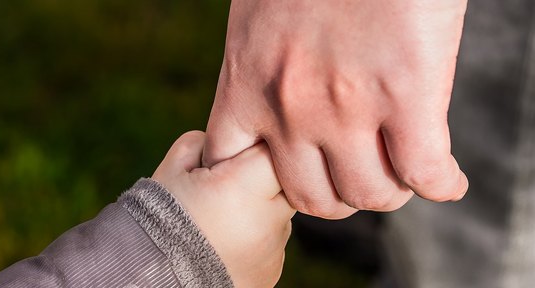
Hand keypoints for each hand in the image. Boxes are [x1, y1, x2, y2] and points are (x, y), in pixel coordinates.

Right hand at [152, 131, 294, 287]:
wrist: (151, 277)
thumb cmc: (158, 219)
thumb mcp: (172, 169)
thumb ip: (202, 143)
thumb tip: (223, 141)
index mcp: (244, 187)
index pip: (273, 150)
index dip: (254, 147)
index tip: (235, 157)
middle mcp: (268, 219)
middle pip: (284, 182)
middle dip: (262, 178)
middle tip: (228, 187)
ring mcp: (273, 249)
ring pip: (279, 213)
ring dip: (258, 210)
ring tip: (221, 220)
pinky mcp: (272, 270)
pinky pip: (272, 241)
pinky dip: (254, 237)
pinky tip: (224, 242)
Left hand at [203, 0, 468, 218]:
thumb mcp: (259, 22)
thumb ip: (263, 70)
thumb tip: (286, 105)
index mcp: (247, 83)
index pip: (231, 169)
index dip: (262, 184)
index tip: (290, 173)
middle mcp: (289, 107)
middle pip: (311, 198)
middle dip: (338, 195)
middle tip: (359, 175)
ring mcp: (346, 107)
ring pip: (368, 195)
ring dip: (389, 191)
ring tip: (402, 174)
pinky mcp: (406, 94)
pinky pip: (425, 173)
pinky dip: (441, 185)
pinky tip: (447, 178)